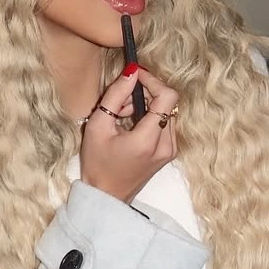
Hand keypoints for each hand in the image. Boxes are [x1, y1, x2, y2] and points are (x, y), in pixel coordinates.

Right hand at [79, 67, 177, 203]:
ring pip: (167, 112)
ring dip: (147, 105)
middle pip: (168, 102)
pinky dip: (150, 117)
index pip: (167, 96)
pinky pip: (166, 124)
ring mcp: (170, 151)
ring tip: (123, 114)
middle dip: (146, 94)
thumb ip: (115, 95)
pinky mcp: (169, 153)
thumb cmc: (97, 164)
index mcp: (149, 140)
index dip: (153, 81)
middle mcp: (166, 145)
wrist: (106, 195)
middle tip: (121, 101)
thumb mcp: (98, 125)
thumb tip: (131, 72)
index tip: (136, 77)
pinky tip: (131, 125)